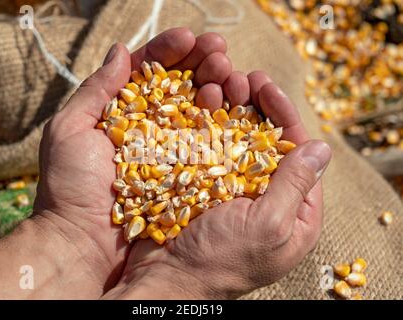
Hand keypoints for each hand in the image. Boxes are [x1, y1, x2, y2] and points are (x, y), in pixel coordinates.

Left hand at [33, 28, 232, 293]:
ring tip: (231, 75)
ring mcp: (173, 150)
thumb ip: (96, 89)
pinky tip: (235, 104)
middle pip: (183, 85)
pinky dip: (226, 121)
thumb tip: (121, 50)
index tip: (189, 38)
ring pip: (202, 109)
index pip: (151, 71)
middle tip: (220, 52)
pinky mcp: (189, 174)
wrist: (83, 243)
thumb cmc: (70, 187)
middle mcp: (152, 127)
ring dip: (220, 85)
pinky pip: (211, 143)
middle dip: (204, 63)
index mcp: (124, 112)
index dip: (171, 50)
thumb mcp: (70, 130)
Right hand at [102, 68, 331, 298]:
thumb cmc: (220, 261)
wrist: (166, 279)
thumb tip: (322, 148)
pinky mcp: (204, 186)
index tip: (268, 88)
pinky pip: (209, 150)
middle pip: (267, 142)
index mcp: (294, 214)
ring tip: (220, 83)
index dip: (285, 116)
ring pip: (237, 140)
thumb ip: (294, 185)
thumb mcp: (268, 224)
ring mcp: (233, 191)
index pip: (298, 154)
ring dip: (230, 110)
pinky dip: (205, 126)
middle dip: (257, 107)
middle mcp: (266, 198)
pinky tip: (200, 104)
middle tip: (244, 78)